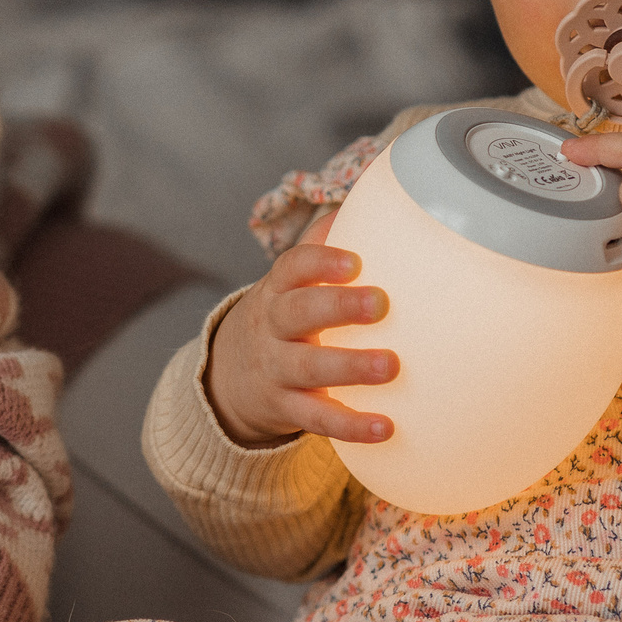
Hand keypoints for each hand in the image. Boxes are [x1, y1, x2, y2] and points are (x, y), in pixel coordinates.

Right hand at [205, 210, 395, 448]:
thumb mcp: (294, 282)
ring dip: (350, 367)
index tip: (354, 259)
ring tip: (391, 367)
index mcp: (280, 288)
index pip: (292, 266)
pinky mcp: (286, 409)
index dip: (320, 260)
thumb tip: (382, 193)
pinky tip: (387, 428)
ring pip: (308, 367)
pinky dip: (351, 425)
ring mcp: (276, 369)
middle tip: (381, 304)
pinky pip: (317, 419)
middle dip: (338, 307)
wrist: (230, 378)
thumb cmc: (287, 316)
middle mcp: (273, 326)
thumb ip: (329, 245)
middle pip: (299, 312)